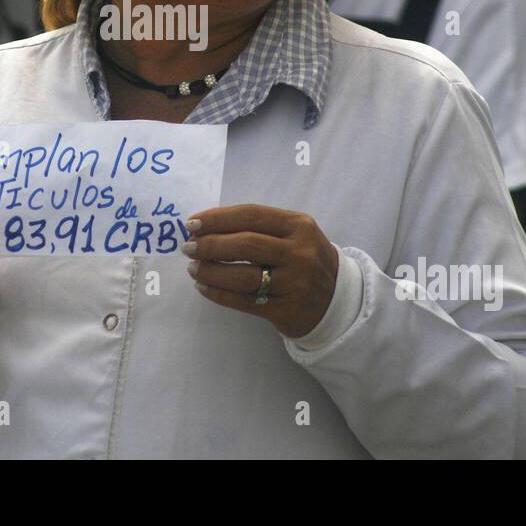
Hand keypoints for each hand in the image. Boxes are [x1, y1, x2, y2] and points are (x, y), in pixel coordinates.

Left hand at [184, 204, 338, 339]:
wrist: (337, 299)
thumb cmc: (303, 259)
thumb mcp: (293, 234)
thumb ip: (258, 227)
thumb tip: (205, 227)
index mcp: (299, 226)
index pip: (251, 215)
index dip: (218, 218)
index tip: (192, 223)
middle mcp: (299, 252)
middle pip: (245, 245)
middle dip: (210, 245)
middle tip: (188, 248)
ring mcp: (295, 283)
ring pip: (243, 276)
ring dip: (211, 271)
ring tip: (193, 268)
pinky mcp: (287, 310)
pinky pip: (245, 301)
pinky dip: (219, 294)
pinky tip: (204, 287)